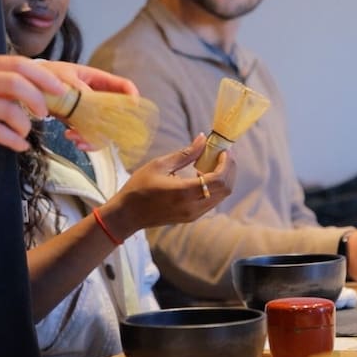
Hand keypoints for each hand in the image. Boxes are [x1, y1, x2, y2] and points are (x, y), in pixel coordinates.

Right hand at [0, 54, 66, 150]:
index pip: (18, 63)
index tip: (61, 90)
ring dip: (24, 124)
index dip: (44, 76)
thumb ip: (0, 81)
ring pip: (7, 109)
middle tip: (45, 113)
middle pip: (15, 82)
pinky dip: (12, 140)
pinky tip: (19, 145)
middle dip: (38, 99)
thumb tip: (38, 88)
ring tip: (25, 132)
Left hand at [41, 60, 140, 150]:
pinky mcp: (80, 122)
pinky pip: (89, 136)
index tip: (133, 107)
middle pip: (119, 115)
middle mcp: (99, 98)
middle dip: (112, 127)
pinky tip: (70, 136)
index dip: (132, 97)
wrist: (31, 85)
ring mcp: (91, 112)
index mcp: (99, 80)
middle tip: (98, 131)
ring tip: (74, 136)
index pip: (124, 87)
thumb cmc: (49, 73)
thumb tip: (90, 100)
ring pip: (105, 130)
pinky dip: (83, 140)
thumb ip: (78, 87)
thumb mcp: (64, 76)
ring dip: (93, 138)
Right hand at [98, 134, 235, 240]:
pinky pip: (212, 201)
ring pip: (221, 196)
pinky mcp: (191, 217)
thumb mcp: (160, 165)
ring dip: (223, 178)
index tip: (223, 150)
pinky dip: (214, 187)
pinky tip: (202, 175)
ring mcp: (194, 214)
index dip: (226, 164)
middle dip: (229, 169)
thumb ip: (185, 154)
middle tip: (223, 153)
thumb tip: (203, 138)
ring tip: (213, 162)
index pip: (219, 179)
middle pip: (225, 189)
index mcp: (185, 192)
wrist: (127, 215)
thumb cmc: (139, 187)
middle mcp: (193, 206)